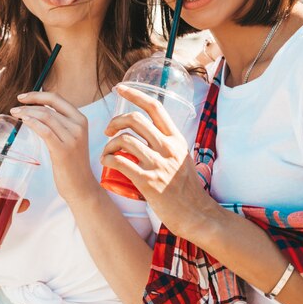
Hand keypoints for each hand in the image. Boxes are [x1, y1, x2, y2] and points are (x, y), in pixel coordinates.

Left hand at [10, 91, 98, 204]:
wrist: (82, 186)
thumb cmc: (72, 163)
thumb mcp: (70, 138)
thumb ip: (60, 123)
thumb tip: (37, 110)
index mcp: (80, 119)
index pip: (57, 98)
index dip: (37, 95)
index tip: (23, 97)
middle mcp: (78, 126)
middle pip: (49, 107)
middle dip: (29, 103)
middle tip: (15, 108)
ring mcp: (72, 138)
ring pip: (45, 116)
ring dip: (27, 113)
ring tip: (15, 114)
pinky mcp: (63, 150)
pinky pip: (45, 131)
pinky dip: (32, 123)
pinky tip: (23, 121)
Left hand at [101, 84, 215, 237]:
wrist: (196, 215)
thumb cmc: (187, 189)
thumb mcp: (182, 158)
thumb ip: (168, 144)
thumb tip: (149, 131)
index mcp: (176, 139)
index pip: (154, 107)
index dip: (134, 94)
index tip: (119, 88)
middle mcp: (168, 148)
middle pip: (135, 120)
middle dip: (115, 121)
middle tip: (108, 130)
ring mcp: (159, 164)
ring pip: (124, 140)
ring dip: (109, 144)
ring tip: (106, 152)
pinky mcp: (148, 182)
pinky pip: (121, 162)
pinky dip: (109, 159)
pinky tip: (106, 162)